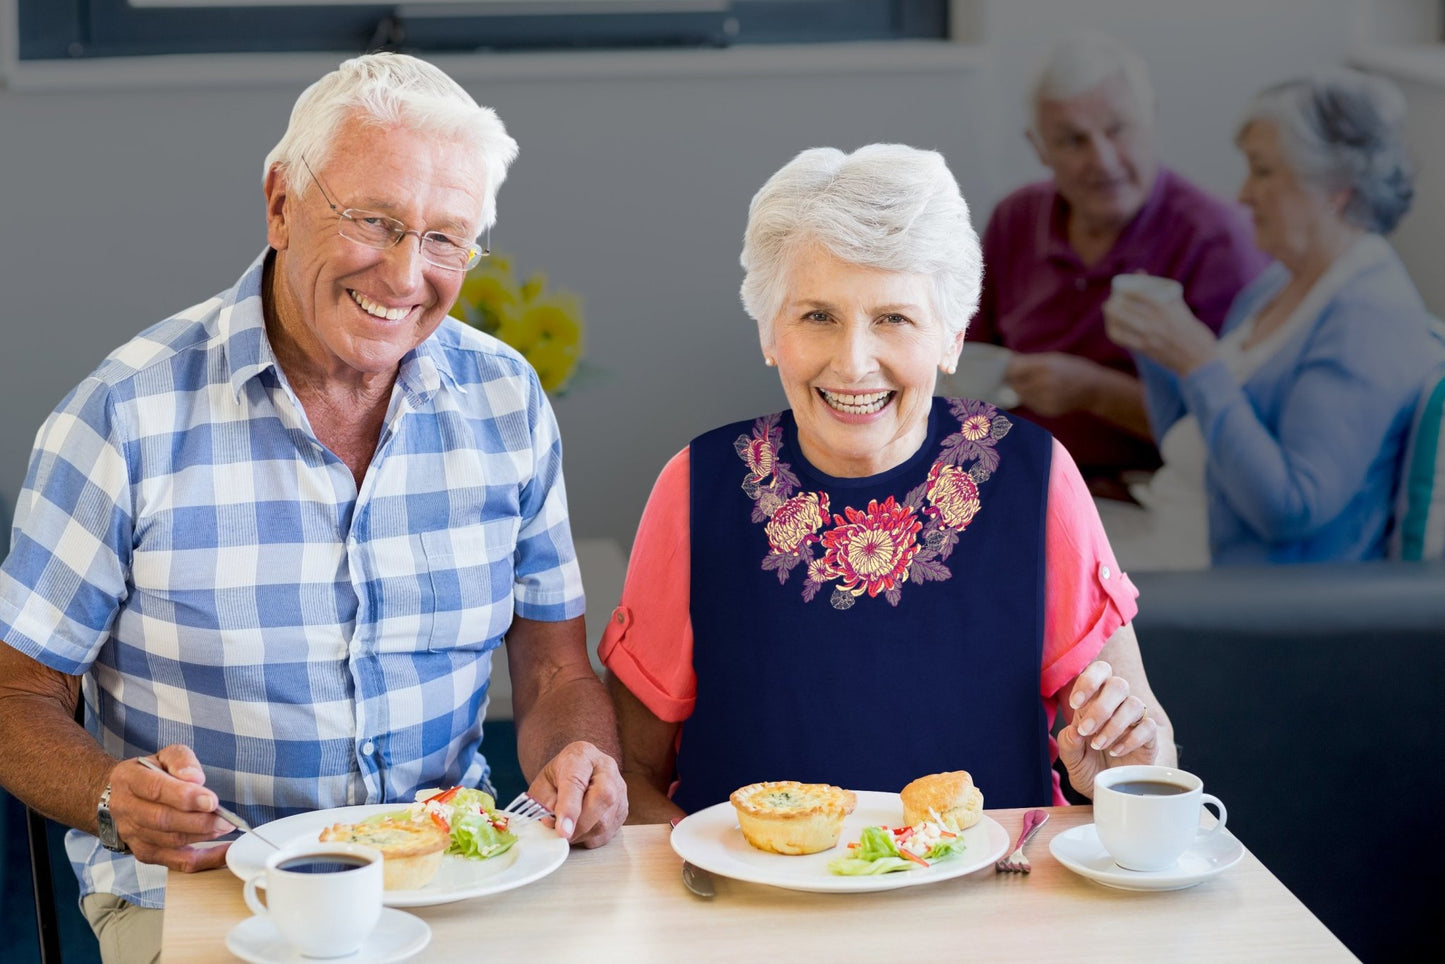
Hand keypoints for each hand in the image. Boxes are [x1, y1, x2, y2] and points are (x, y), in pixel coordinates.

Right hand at [106, 745, 232, 871]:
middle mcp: (126, 809)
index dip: (185, 797)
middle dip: (198, 821)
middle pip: (162, 820)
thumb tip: (195, 779)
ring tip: (225, 827)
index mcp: (129, 779)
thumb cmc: (150, 773)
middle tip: (224, 818)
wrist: (122, 797)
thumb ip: (181, 761)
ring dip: (202, 836)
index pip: (156, 789)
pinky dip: (203, 860)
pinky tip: (224, 852)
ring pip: (169, 841)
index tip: (211, 800)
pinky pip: (176, 862)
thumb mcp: (165, 756)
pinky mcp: (145, 853)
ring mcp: (133, 834)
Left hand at [527, 741, 627, 847]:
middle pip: (601, 798)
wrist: (580, 769)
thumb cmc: (560, 776)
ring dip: (582, 834)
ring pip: (605, 821)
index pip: (577, 781)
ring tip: (567, 830)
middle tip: (561, 836)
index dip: (569, 808)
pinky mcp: (623, 809)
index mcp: (582, 755)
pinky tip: (580, 829)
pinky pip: (608, 832)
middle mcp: (606, 769)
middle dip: (578, 825)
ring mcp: (620, 789)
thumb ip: (544, 801)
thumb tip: (552, 823)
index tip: (562, 830)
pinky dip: (590, 837)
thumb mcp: (543, 783)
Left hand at [1004, 352, 1104, 416]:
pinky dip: (1030, 399)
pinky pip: (1030, 404)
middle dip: (1010, 381)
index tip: (998, 369)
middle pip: (1015, 384)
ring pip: (1021, 396)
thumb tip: (1006, 362)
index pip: (1013, 370)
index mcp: (1046, 366)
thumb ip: (1029, 361)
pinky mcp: (1048, 410)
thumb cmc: (1072, 369)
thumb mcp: (1053, 358)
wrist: (1095, 389)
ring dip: (1019, 391)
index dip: (1004, 370)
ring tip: (1028, 385)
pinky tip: (1038, 394)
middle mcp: (1045, 383)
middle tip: (1007, 378)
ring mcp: (1047, 399)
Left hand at [1058, 660, 1160, 798]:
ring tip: (1098, 744)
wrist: (1110, 791)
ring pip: (1134, 704)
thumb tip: (1073, 731)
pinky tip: (1116, 751)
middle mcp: (1117, 705)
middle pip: (1119, 684)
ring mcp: (1135, 720)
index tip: (1074, 703)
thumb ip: (1068, 744)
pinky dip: (1131, 739)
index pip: (1099, 671)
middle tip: (1086, 730)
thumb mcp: (1072, 760)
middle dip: (1101, 706)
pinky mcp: (1150, 738)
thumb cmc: (1089, 768)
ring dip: (1114, 724)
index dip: (1088, 681)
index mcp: (1095, 700)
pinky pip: (1148, 727)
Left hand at [1103, 290, 1217, 375]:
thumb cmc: (1189, 329)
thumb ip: (1161, 292)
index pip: (1139, 295)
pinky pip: (1123, 340)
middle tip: (1108, 303)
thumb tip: (1140, 275)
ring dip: (1111, 317)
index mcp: (1166, 308)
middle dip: (1113, 305)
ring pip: (1122, 324)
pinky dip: (1114, 332)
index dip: (1125, 292)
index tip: (1119, 290)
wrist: (1198, 357)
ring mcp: (1149, 336)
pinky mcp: (1145, 349)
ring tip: (1108, 313)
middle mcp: (1156, 321)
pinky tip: (1111, 328)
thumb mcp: (1179, 307)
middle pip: (1126, 309)